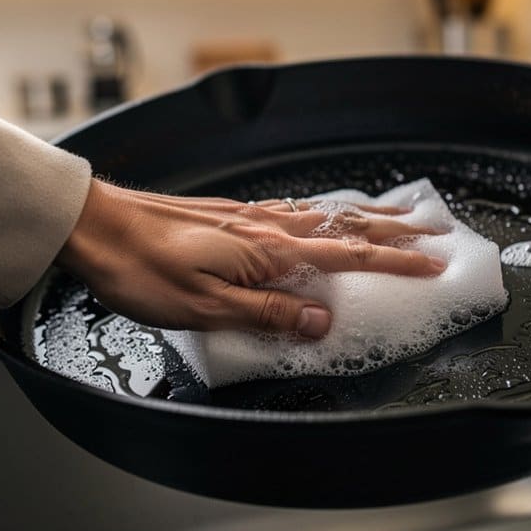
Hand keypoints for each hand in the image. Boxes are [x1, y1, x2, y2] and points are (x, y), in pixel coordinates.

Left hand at [56, 180, 444, 338]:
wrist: (94, 227)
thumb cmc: (141, 269)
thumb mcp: (205, 307)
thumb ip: (268, 313)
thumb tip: (322, 320)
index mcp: (267, 252)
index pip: (347, 254)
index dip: (394, 260)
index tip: (433, 263)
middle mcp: (265, 227)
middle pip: (345, 225)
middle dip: (395, 230)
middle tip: (435, 231)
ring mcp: (248, 217)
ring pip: (323, 214)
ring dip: (366, 217)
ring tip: (398, 217)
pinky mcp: (229, 215)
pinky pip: (294, 210)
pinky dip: (325, 211)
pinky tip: (323, 213)